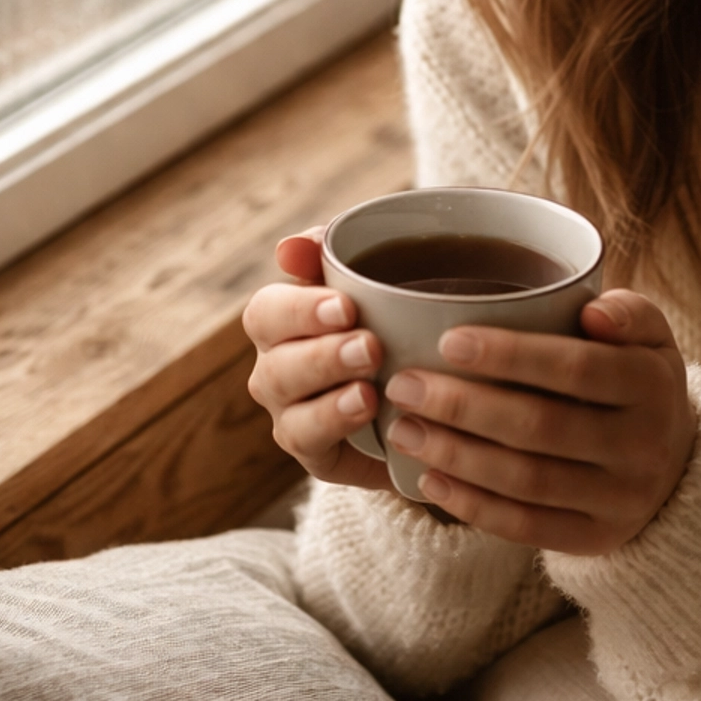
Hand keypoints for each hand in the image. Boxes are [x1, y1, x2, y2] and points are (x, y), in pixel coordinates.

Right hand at [242, 230, 391, 492]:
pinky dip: (338, 430)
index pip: (267, 312)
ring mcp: (292, 414)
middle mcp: (277, 369)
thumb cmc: (392, 312)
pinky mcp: (316, 453)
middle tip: (371, 347)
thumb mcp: (377, 272)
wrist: (432, 381)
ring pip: (292, 414)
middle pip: (277, 366)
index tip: (346, 307)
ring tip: (370, 392)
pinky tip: (370, 415)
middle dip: (323, 357)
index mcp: (282, 322)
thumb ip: (335, 253)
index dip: (300, 311)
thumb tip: (291, 247)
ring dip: (330, 401)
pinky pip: (312, 445)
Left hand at [381, 291, 696, 554]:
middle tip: (404, 386)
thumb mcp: (650, 335)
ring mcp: (620, 500)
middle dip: (463, 406)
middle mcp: (643, 446)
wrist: (674, 464)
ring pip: (527, 481)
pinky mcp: (595, 539)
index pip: (576, 369)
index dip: (510, 356)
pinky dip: (471, 505)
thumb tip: (591, 314)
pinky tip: (428, 481)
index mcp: (653, 385)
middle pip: (541, 427)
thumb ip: (625, 312)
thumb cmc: (636, 379)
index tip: (448, 341)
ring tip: (405, 430)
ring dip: (456, 456)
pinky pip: (525, 527)